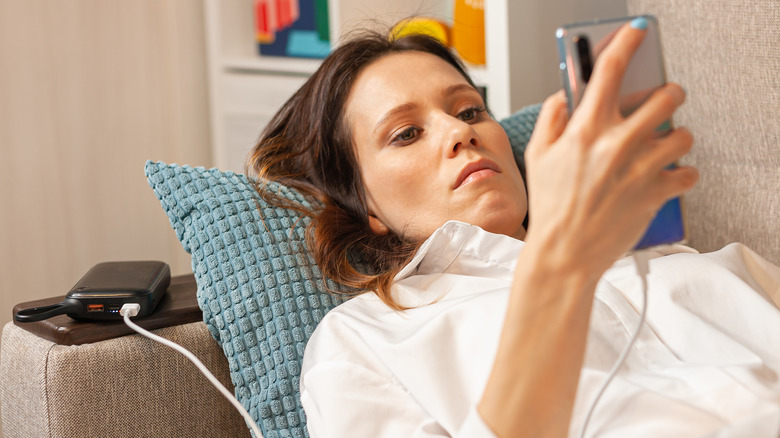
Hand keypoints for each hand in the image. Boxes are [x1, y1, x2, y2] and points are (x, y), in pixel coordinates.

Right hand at [523, 21, 697, 278]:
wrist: (564, 253)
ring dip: (679, 137)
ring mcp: (639, 169)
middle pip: (666, 97)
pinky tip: (667, 178)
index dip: (626, 44)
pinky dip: (682, 175)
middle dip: (670, 93)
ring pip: (685, 135)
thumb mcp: (537, 157)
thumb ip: (551, 119)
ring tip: (666, 145)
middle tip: (666, 99)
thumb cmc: (550, 208)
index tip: (637, 33)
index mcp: (585, 131)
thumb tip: (566, 97)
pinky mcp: (656, 194)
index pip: (609, 72)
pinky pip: (689, 174)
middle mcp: (616, 144)